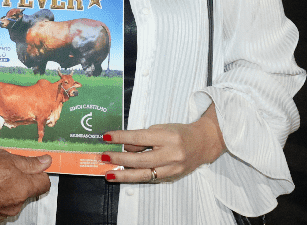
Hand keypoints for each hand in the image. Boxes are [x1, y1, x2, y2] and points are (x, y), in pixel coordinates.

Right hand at [0, 147, 51, 223]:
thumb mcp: (4, 156)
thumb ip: (28, 162)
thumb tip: (45, 162)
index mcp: (21, 189)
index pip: (44, 183)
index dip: (39, 172)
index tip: (32, 166)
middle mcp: (14, 206)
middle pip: (27, 192)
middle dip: (19, 180)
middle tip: (3, 167)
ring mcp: (1, 215)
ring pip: (12, 200)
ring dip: (6, 190)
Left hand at [101, 104, 224, 183]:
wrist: (202, 144)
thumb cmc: (179, 133)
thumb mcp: (160, 128)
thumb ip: (143, 138)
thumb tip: (124, 147)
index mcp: (168, 137)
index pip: (139, 138)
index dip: (121, 137)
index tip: (106, 137)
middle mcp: (171, 155)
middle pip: (141, 160)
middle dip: (120, 159)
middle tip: (104, 156)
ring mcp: (172, 169)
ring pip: (144, 174)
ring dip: (124, 175)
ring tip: (109, 174)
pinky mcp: (172, 178)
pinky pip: (150, 178)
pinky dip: (136, 177)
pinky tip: (124, 176)